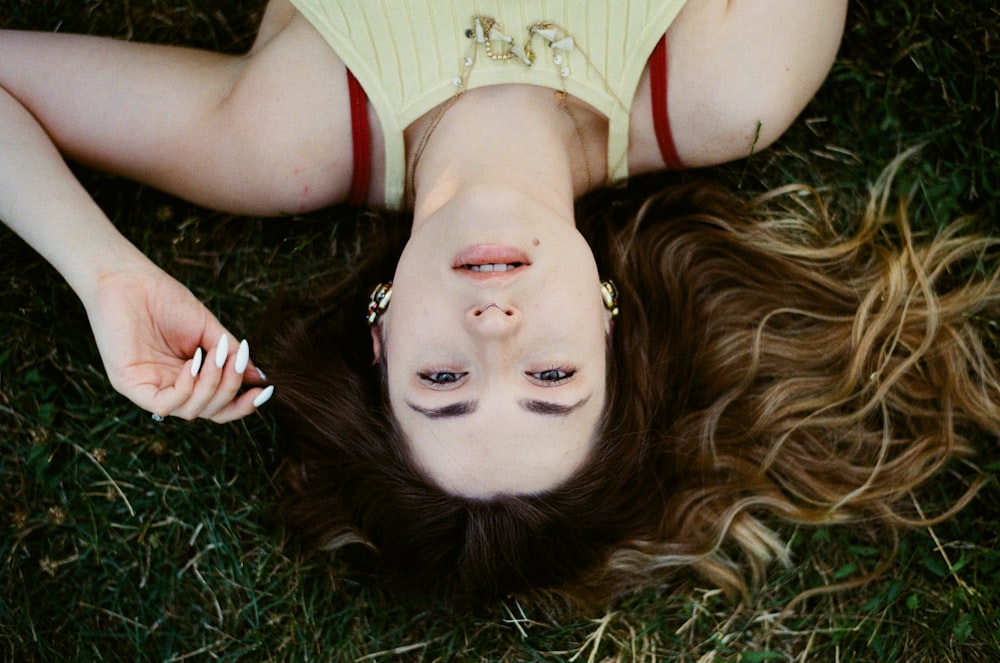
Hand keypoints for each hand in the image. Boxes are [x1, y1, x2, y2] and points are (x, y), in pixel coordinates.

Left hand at [80, 257, 271, 422]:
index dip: (243, 404)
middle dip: (231, 390)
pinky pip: (166, 405)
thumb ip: (230, 356)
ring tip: (215, 356)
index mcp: (188, 378)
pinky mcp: (131, 386)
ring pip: (192, 412)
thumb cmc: (165, 300)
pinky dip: (188, 388)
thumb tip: (259, 377)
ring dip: (212, 386)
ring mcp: (150, 389)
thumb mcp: (208, 330)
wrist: (128, 279)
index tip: (266, 390)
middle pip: (210, 412)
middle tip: (237, 362)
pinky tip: (194, 363)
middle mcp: (170, 388)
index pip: (218, 406)